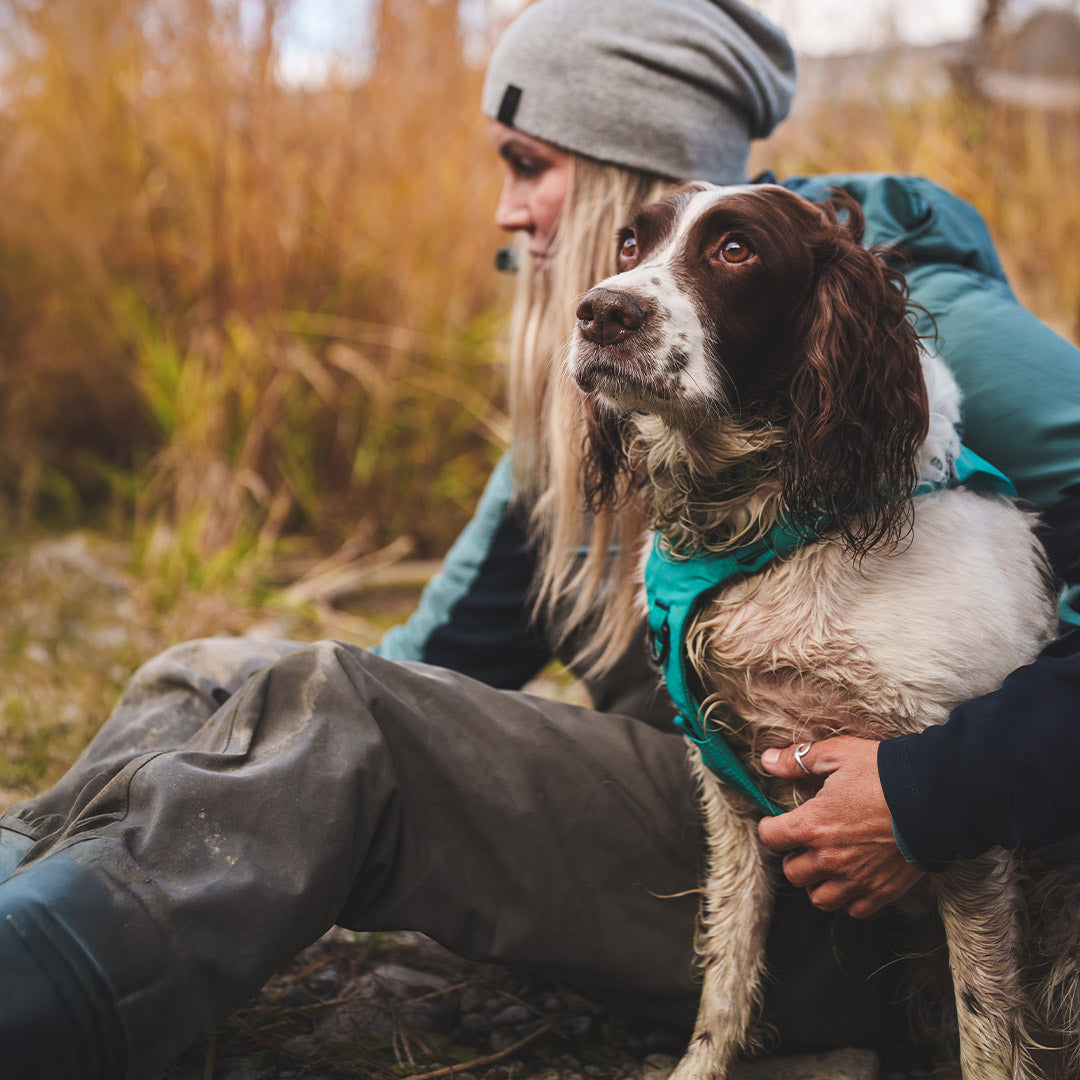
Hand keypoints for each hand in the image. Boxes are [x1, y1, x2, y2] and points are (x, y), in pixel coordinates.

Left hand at [756, 736, 923, 918]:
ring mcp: (856, 879)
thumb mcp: (838, 755)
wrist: (936, 798)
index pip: (771, 838)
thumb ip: (798, 759)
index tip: (776, 823)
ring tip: (826, 865)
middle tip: (805, 843)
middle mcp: (830, 858)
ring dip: (817, 883)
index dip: (770, 828)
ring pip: (819, 898)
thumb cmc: (885, 773)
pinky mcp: (882, 892)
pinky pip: (854, 910)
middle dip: (793, 857)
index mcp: (813, 825)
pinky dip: (849, 899)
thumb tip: (766, 760)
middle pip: (792, 873)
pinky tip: (853, 879)